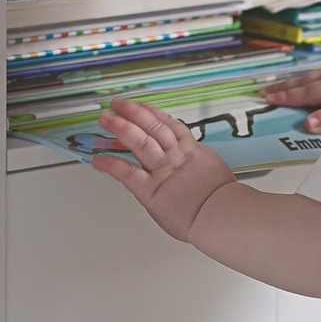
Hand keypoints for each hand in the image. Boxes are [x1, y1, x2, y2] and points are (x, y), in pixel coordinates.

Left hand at [92, 100, 234, 240]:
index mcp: (190, 151)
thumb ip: (199, 166)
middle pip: (152, 126)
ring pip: (140, 142)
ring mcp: (162, 172)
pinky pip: (127, 173)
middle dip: (133, 113)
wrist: (222, 216)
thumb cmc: (222, 203)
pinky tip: (98, 160)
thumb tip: (198, 167)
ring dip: (121, 128)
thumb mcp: (213, 172)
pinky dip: (111, 165)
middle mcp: (174, 157)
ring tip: (106, 118)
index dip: (152, 112)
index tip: (141, 106)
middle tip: (118, 105)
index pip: (168, 124)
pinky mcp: (151, 190)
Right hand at [262, 62, 320, 132]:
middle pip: (305, 81)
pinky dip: (307, 82)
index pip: (305, 92)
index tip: (267, 99)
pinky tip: (304, 85)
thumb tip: (307, 122)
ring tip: (277, 88)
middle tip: (263, 92)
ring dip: (294, 83)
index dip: (285, 97)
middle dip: (284, 87)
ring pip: (312, 77)